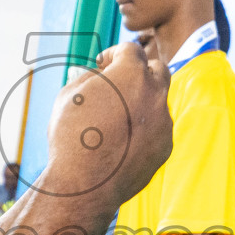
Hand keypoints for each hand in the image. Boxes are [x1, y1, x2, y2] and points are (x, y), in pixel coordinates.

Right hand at [43, 42, 170, 209]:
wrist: (84, 185)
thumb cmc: (71, 137)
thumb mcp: (69, 96)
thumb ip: (87, 77)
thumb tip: (93, 73)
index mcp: (131, 73)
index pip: (130, 49)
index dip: (113, 53)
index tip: (103, 64)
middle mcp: (155, 93)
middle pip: (157, 69)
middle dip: (140, 71)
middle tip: (120, 83)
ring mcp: (164, 122)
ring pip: (158, 102)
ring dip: (142, 103)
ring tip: (115, 119)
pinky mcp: (165, 147)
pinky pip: (158, 130)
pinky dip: (144, 130)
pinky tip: (122, 142)